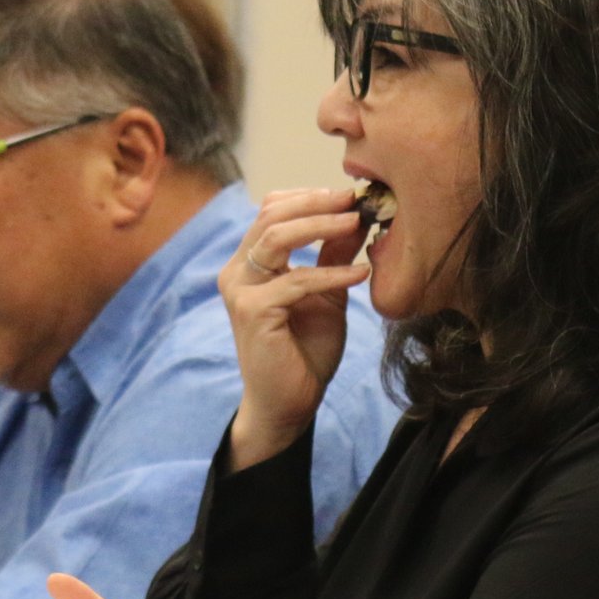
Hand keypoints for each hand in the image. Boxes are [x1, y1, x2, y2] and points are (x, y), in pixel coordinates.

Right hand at [217, 187, 371, 466]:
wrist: (290, 403)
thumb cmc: (306, 350)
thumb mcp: (327, 293)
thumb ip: (334, 255)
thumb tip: (357, 215)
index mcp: (250, 262)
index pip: (271, 210)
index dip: (309, 196)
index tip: (349, 195)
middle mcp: (237, 271)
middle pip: (271, 215)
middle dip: (316, 202)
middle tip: (354, 200)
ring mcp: (240, 290)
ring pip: (275, 237)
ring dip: (320, 225)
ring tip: (357, 222)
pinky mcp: (252, 311)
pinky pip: (296, 280)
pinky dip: (332, 273)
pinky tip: (361, 273)